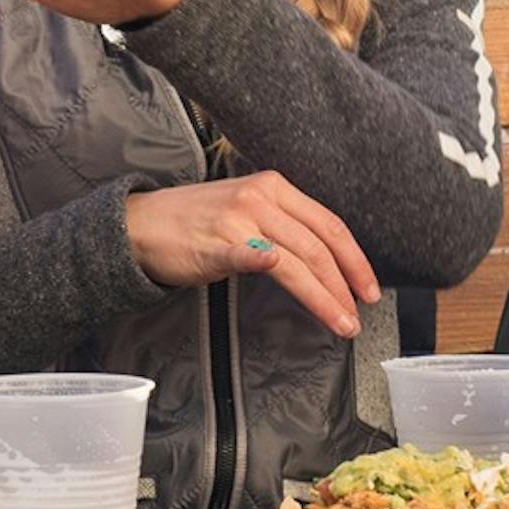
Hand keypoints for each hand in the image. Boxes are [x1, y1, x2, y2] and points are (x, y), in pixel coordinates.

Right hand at [122, 171, 375, 337]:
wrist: (140, 224)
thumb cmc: (194, 222)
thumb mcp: (246, 208)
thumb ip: (284, 226)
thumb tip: (325, 261)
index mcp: (273, 187)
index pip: (329, 224)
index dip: (355, 260)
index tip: (368, 289)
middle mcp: (260, 198)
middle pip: (318, 246)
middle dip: (344, 286)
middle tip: (356, 316)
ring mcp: (237, 219)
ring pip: (295, 259)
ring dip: (323, 296)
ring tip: (340, 322)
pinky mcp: (214, 243)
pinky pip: (246, 253)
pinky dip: (264, 260)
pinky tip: (277, 268)